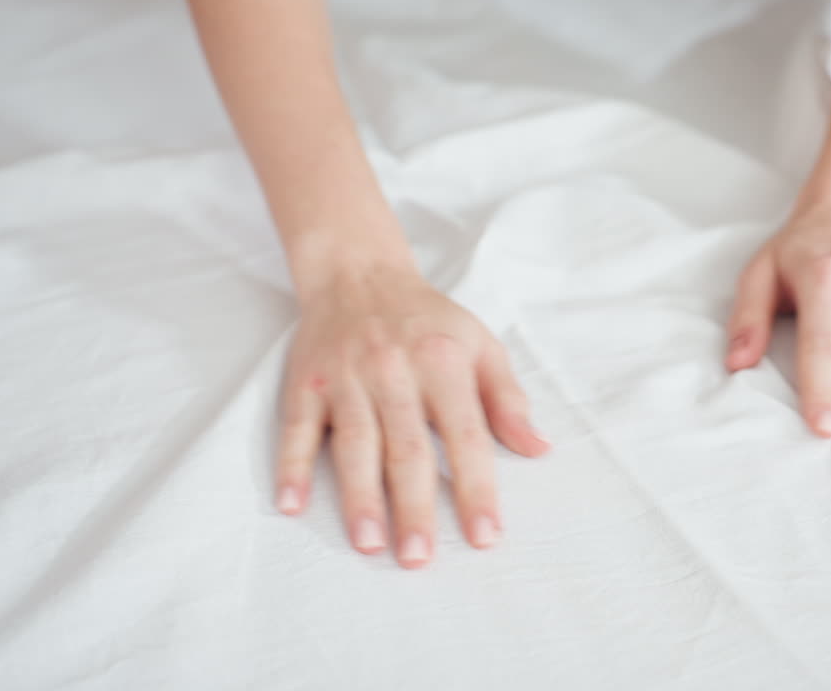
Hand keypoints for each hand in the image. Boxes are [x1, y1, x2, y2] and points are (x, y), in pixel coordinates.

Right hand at [274, 264, 548, 567]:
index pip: (466, 436)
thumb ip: (508, 400)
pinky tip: (292, 504)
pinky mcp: (306, 383)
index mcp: (444, 363)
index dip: (476, 488)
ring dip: (360, 496)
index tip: (484, 536)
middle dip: (414, 507)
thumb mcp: (481, 345)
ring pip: (354, 443)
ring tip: (369, 544)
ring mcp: (346, 378)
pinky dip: (292, 466)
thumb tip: (538, 449)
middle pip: (406, 449)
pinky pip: (297, 428)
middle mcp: (394, 371)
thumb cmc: (428, 321)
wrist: (359, 274)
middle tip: (419, 557)